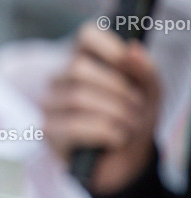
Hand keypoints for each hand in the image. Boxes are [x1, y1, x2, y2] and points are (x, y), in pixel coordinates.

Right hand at [43, 22, 160, 193]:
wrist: (125, 162)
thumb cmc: (132, 121)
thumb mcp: (149, 94)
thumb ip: (145, 70)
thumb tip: (132, 49)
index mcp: (84, 62)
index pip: (86, 36)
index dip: (109, 47)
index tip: (129, 65)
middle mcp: (60, 81)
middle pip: (78, 68)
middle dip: (117, 89)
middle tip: (136, 108)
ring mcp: (50, 106)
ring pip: (77, 98)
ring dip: (115, 113)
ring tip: (130, 125)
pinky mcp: (48, 133)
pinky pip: (75, 127)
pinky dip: (106, 133)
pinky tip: (116, 139)